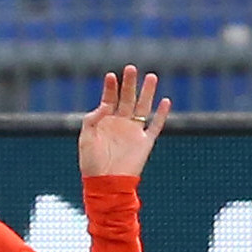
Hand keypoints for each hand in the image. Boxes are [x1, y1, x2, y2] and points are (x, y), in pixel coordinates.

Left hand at [78, 66, 170, 181]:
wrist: (105, 184)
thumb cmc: (91, 163)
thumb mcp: (86, 137)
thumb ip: (93, 118)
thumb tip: (105, 105)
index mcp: (105, 122)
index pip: (110, 99)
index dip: (111, 87)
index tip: (111, 75)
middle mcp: (121, 124)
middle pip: (128, 99)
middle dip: (130, 83)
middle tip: (131, 68)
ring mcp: (134, 132)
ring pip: (143, 108)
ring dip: (148, 92)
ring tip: (151, 76)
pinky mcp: (145, 143)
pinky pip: (155, 126)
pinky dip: (162, 114)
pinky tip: (166, 101)